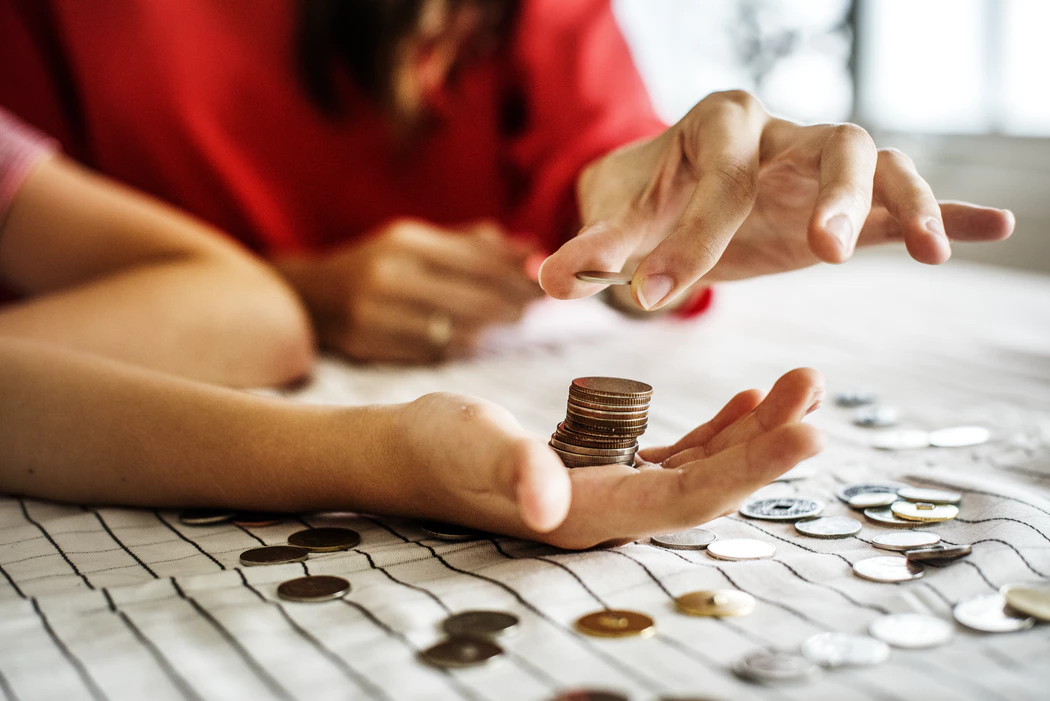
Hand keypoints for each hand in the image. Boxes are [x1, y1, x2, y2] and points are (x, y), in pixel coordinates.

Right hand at [278, 219, 542, 362]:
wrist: (311, 296)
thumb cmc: (377, 265)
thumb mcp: (417, 242)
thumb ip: (473, 244)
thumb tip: (531, 248)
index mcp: (406, 242)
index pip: (479, 261)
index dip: (517, 275)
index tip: (545, 282)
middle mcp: (389, 275)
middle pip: (473, 298)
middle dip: (512, 304)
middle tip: (535, 307)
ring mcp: (377, 313)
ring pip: (457, 330)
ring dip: (490, 328)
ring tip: (509, 320)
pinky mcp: (369, 344)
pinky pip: (432, 352)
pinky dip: (460, 346)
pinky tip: (472, 339)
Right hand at [385, 368, 824, 548]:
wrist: (410, 451)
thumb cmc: (436, 446)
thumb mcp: (472, 446)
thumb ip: (513, 470)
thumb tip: (546, 504)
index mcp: (590, 514)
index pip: (688, 499)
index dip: (751, 471)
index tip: (808, 434)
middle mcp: (612, 513)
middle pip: (711, 485)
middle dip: (769, 444)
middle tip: (815, 392)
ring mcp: (612, 492)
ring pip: (702, 468)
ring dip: (754, 432)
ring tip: (798, 387)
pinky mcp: (606, 469)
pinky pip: (677, 454)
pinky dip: (717, 429)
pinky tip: (746, 404)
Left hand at [539, 90, 1015, 309]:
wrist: (672, 191)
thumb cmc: (647, 202)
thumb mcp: (618, 224)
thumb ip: (591, 251)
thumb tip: (547, 279)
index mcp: (717, 127)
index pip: (717, 178)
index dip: (688, 238)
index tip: (655, 297)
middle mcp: (778, 133)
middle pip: (828, 142)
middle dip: (830, 194)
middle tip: (822, 253)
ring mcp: (817, 163)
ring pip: (878, 161)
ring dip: (902, 201)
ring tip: (927, 250)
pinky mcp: (842, 200)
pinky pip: (904, 197)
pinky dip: (945, 210)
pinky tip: (992, 229)